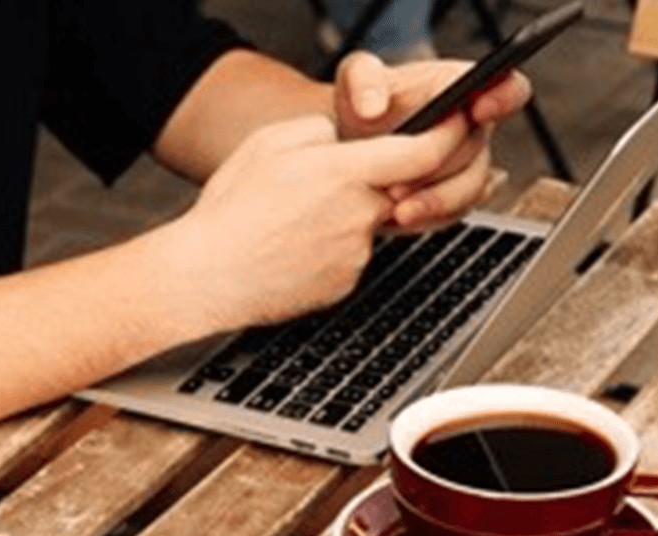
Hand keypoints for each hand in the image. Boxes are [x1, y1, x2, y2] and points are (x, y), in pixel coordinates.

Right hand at [160, 113, 468, 329]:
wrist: (205, 276)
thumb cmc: (229, 212)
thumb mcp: (266, 143)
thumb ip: (317, 129)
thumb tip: (340, 137)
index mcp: (344, 172)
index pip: (423, 152)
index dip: (446, 138)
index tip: (452, 132)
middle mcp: (359, 214)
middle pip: (393, 190)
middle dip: (368, 185)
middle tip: (318, 190)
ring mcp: (355, 254)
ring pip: (365, 226)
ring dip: (339, 221)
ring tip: (286, 226)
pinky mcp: (343, 284)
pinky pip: (347, 259)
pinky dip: (325, 253)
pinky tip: (287, 252)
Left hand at [333, 52, 531, 229]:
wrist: (346, 146)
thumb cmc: (361, 104)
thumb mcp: (355, 79)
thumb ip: (362, 79)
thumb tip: (372, 108)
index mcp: (462, 89)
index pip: (509, 88)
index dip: (504, 97)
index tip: (479, 109)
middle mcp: (470, 129)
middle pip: (480, 150)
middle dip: (442, 167)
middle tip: (405, 177)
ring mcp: (462, 166)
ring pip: (470, 189)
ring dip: (435, 200)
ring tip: (397, 207)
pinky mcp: (448, 198)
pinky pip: (451, 214)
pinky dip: (426, 218)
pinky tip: (396, 216)